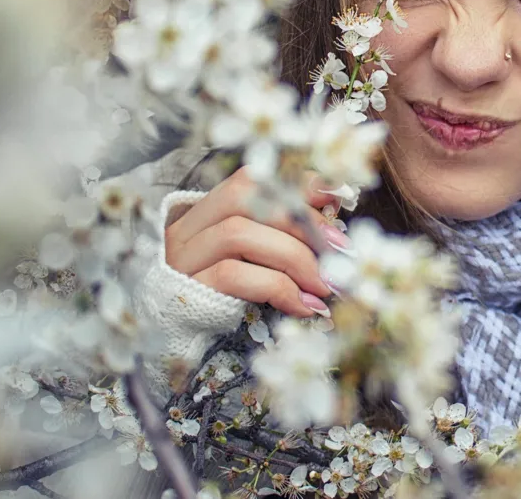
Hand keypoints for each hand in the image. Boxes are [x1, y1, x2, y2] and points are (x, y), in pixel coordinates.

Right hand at [164, 168, 347, 318]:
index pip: (250, 179)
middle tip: (339, 251)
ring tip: (326, 285)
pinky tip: (305, 307)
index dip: (294, 183)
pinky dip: (279, 289)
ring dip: (295, 258)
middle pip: (246, 199)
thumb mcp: (258, 257)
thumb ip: (285, 229)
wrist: (182, 340)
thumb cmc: (230, 295)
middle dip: (300, 222)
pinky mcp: (188, 290)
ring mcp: (183, 258)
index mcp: (207, 211)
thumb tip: (334, 199)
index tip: (335, 197)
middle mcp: (188, 228)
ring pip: (239, 235)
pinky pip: (233, 277)